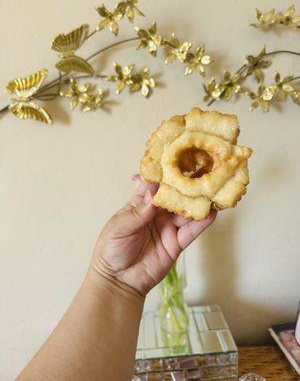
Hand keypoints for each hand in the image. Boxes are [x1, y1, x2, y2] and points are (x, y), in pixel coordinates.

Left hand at [90, 175, 215, 296]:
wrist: (118, 281)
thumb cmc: (112, 250)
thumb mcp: (119, 228)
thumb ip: (138, 213)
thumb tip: (153, 194)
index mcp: (140, 204)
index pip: (155, 184)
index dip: (166, 173)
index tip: (179, 158)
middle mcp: (157, 213)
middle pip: (175, 195)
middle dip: (188, 183)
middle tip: (204, 168)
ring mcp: (168, 227)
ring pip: (186, 211)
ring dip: (199, 200)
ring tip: (213, 187)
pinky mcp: (176, 243)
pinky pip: (191, 231)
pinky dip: (202, 222)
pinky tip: (212, 212)